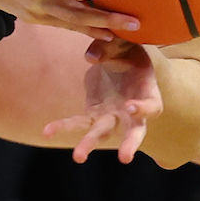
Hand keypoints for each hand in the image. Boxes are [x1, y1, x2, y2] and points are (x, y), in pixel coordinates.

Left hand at [42, 37, 161, 163]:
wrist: (117, 57)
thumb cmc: (127, 49)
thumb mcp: (123, 42)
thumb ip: (109, 48)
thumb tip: (91, 57)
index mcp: (147, 90)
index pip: (152, 106)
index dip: (143, 109)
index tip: (130, 107)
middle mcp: (132, 109)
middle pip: (134, 130)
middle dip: (130, 143)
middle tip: (125, 158)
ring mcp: (112, 115)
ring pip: (103, 133)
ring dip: (90, 144)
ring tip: (79, 157)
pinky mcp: (93, 114)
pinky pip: (78, 122)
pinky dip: (63, 126)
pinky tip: (47, 132)